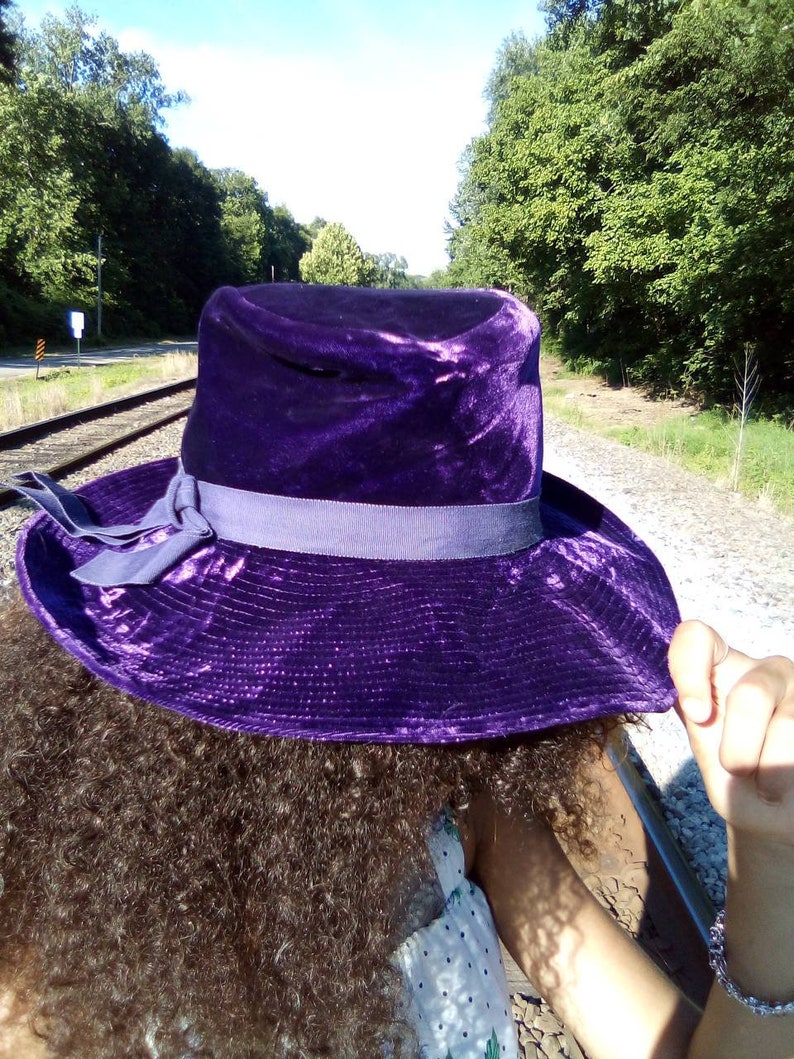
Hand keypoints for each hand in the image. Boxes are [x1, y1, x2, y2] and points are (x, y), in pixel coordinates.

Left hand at [668, 620, 793, 845]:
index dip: (692, 669)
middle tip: (737, 770)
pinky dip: (793, 772)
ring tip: (769, 784)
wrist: (779, 817)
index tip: (697, 714)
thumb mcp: (709, 760)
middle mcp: (761, 671)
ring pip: (788, 723)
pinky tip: (792, 776)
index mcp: (718, 673)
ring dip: (772, 769)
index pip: (696, 638)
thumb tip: (698, 704)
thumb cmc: (739, 786)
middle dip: (741, 747)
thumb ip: (702, 728)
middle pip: (751, 694)